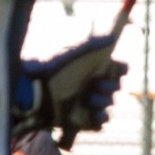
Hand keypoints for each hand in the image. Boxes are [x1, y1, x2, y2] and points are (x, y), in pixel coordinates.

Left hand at [14, 33, 128, 137]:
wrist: (34, 92)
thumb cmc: (55, 69)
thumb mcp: (76, 52)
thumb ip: (96, 42)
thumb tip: (115, 31)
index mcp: (94, 67)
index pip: (120, 69)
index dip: (120, 70)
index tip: (115, 69)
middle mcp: (93, 84)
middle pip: (117, 87)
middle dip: (110, 87)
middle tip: (96, 85)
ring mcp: (88, 103)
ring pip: (110, 105)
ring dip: (103, 102)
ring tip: (88, 100)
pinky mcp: (82, 120)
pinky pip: (101, 123)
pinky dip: (99, 119)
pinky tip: (90, 114)